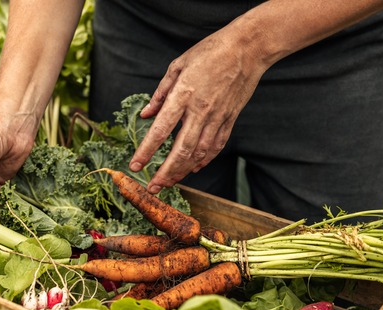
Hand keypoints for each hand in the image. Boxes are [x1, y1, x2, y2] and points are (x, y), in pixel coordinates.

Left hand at [129, 25, 268, 192]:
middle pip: (181, 150)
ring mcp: (217, 117)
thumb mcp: (178, 65)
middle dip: (165, 173)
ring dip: (183, 171)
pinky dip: (204, 160)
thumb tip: (146, 114)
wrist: (247, 48)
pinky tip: (193, 168)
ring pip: (199, 153)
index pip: (160, 130)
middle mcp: (200, 111)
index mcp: (183, 95)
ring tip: (170, 182)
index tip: (135, 166)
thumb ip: (160, 93)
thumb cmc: (210, 51)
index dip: (146, 151)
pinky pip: (215, 146)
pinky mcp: (230, 119)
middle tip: (153, 188)